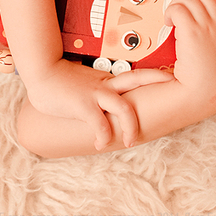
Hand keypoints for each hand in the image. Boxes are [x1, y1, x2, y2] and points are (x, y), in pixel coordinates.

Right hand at [24, 60, 172, 150]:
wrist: (41, 70)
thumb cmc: (59, 78)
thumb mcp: (84, 82)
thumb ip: (96, 89)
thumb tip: (105, 100)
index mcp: (107, 80)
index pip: (137, 75)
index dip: (155, 76)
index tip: (171, 79)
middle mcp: (105, 85)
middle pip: (138, 80)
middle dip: (157, 81)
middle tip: (175, 93)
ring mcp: (95, 94)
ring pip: (123, 108)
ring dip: (131, 127)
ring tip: (129, 142)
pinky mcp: (82, 105)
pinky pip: (98, 123)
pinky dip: (103, 136)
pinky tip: (100, 144)